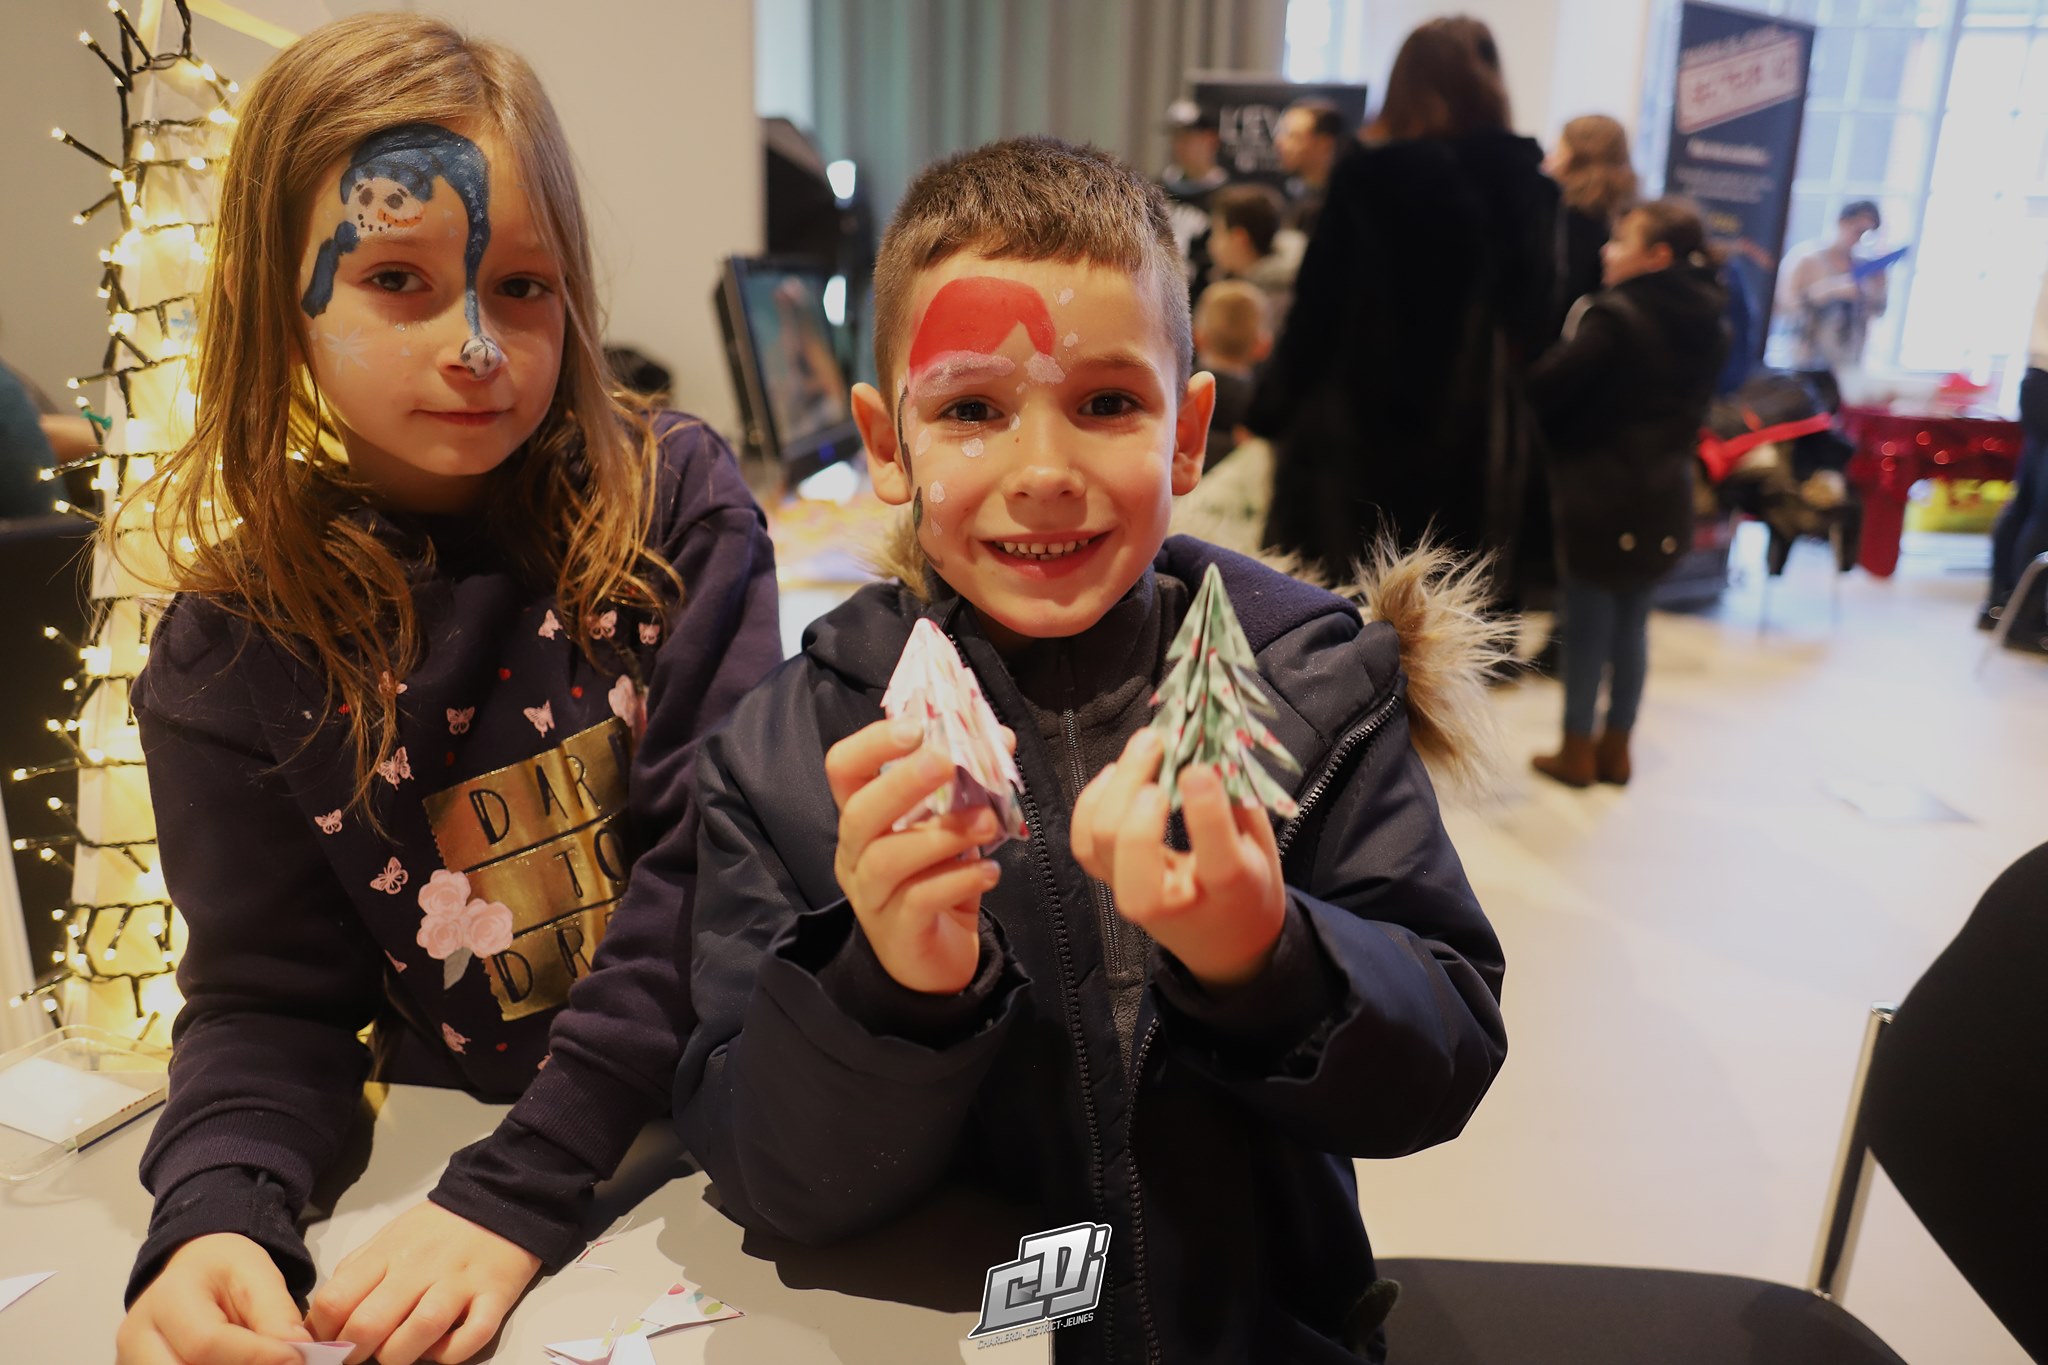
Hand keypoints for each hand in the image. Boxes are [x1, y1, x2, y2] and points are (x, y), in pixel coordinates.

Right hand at [116, 1233, 311, 1364]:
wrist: (195, 1272)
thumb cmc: (227, 1271)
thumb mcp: (259, 1276)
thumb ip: (277, 1314)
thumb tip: (296, 1351)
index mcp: (168, 1298)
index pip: (207, 1342)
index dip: (256, 1357)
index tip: (296, 1358)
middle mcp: (137, 1336)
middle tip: (278, 1364)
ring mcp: (132, 1361)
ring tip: (258, 1361)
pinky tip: (239, 1364)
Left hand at [305, 1201, 538, 1364]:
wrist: (500, 1198)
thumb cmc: (438, 1228)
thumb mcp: (389, 1237)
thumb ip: (358, 1272)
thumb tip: (324, 1320)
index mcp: (388, 1253)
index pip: (336, 1300)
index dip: (323, 1333)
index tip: (329, 1345)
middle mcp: (420, 1268)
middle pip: (371, 1323)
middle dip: (354, 1354)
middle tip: (358, 1357)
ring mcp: (459, 1283)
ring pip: (419, 1332)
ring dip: (399, 1356)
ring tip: (397, 1355)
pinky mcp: (495, 1296)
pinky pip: (472, 1337)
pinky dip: (451, 1353)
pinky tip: (442, 1349)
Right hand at [826, 715, 1004, 993]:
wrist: (937, 961)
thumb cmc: (939, 880)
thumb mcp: (954, 827)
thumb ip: (970, 785)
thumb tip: (1001, 736)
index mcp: (863, 817)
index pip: (843, 769)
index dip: (872, 743)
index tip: (916, 725)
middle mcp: (855, 854)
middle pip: (860, 812)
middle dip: (903, 782)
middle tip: (948, 762)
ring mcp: (871, 896)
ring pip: (887, 858)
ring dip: (941, 833)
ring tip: (988, 821)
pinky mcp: (897, 931)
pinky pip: (919, 900)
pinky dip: (958, 880)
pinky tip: (990, 871)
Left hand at [1072, 729, 1286, 987]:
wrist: (1225, 942)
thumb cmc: (1249, 884)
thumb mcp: (1262, 844)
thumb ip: (1240, 798)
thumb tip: (1212, 741)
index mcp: (1227, 891)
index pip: (1215, 858)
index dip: (1204, 810)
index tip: (1198, 769)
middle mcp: (1171, 899)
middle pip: (1131, 844)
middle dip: (1136, 785)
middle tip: (1157, 741)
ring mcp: (1131, 893)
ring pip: (1098, 838)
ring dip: (1114, 785)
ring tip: (1143, 748)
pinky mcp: (1110, 883)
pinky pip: (1083, 841)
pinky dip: (1091, 801)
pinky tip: (1113, 774)